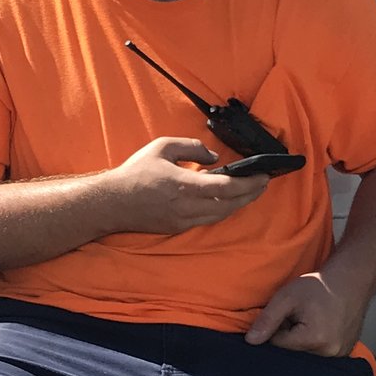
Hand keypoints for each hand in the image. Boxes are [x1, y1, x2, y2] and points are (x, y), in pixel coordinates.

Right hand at [104, 136, 271, 233]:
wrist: (112, 203)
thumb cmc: (135, 173)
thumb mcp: (162, 147)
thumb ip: (191, 147)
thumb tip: (213, 157)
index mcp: (184, 185)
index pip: (227, 187)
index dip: (249, 183)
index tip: (263, 176)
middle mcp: (187, 207)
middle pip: (230, 205)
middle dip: (250, 195)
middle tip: (263, 183)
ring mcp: (183, 221)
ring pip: (221, 215)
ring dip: (238, 204)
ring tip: (249, 192)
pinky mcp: (178, 228)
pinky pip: (207, 219)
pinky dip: (222, 209)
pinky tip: (226, 201)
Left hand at [246, 270, 366, 354]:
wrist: (350, 282)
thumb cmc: (318, 287)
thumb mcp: (287, 297)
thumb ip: (267, 320)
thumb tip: (250, 341)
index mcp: (313, 339)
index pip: (278, 344)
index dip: (277, 327)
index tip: (288, 313)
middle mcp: (328, 352)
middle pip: (293, 352)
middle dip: (290, 336)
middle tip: (301, 316)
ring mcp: (339, 355)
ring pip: (306, 353)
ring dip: (303, 340)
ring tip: (312, 320)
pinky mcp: (345, 353)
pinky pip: (320, 353)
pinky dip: (317, 343)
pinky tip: (323, 325)